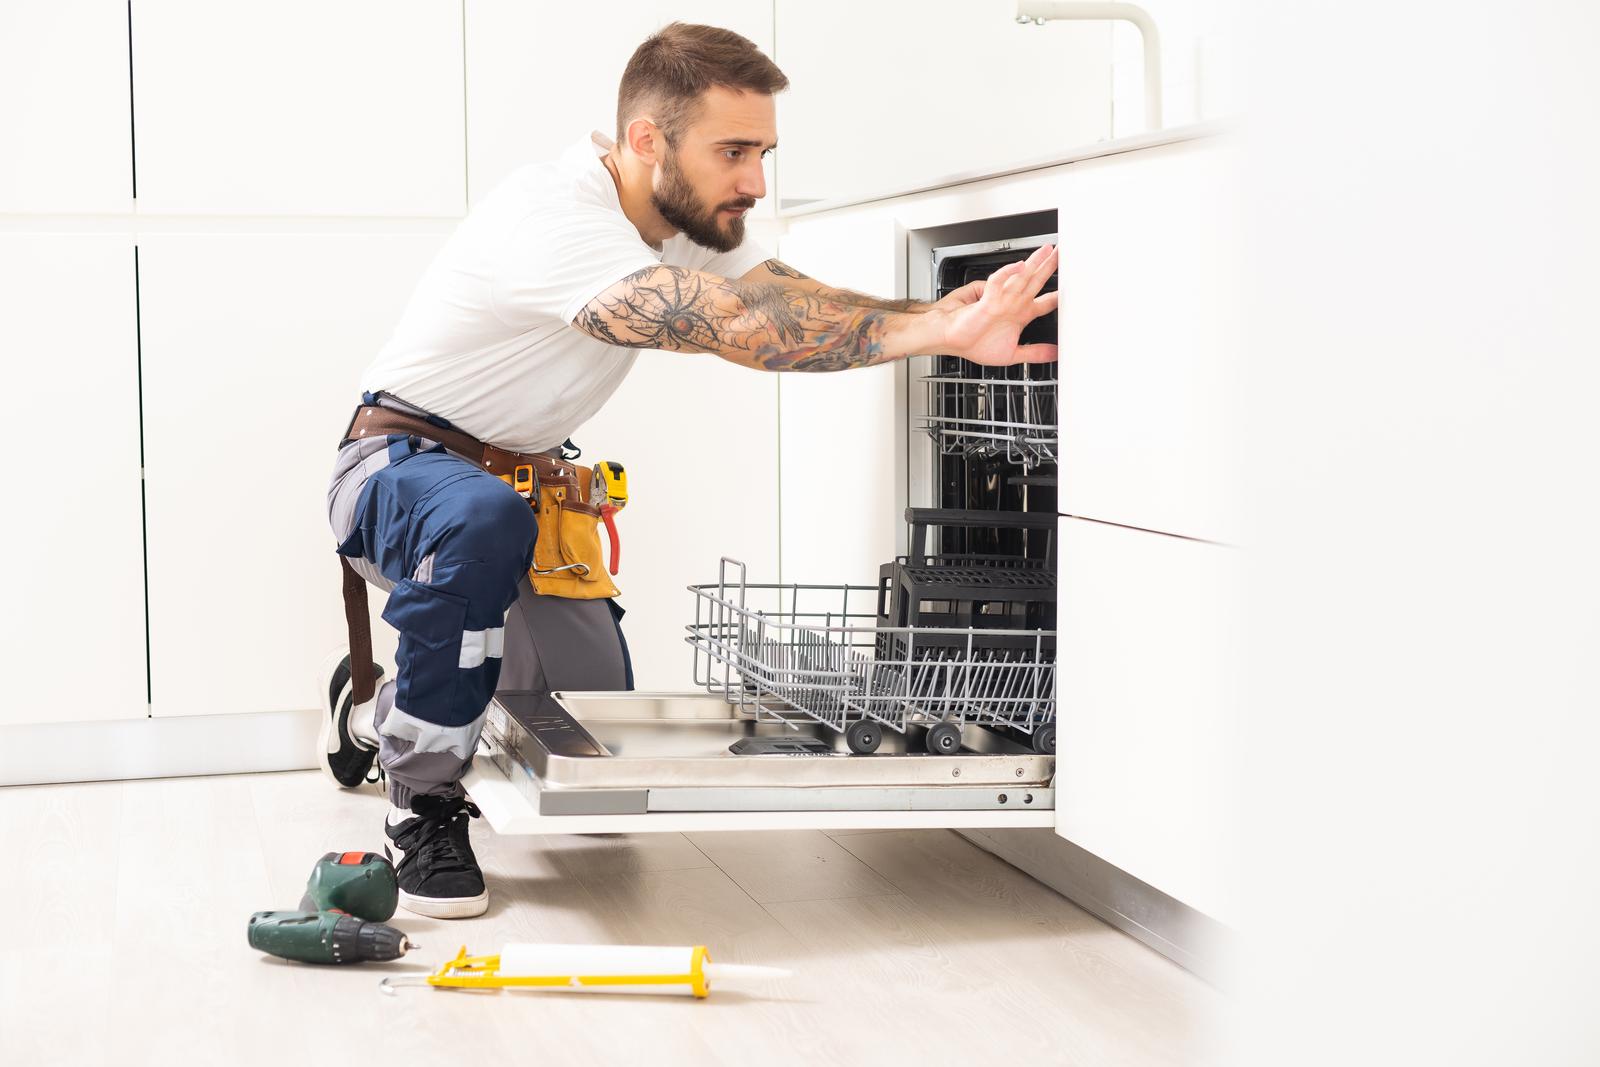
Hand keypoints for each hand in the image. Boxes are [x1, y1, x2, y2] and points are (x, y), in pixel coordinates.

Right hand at [932, 244, 1058, 365]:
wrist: (950, 339)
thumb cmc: (972, 343)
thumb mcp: (1012, 354)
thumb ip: (1035, 353)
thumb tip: (1056, 354)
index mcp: (1019, 315)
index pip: (1045, 302)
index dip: (1058, 296)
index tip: (1071, 290)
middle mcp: (1012, 304)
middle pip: (1036, 282)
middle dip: (1050, 268)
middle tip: (1062, 255)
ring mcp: (1001, 300)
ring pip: (1021, 277)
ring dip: (1034, 264)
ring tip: (1048, 251)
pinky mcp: (987, 299)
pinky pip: (998, 282)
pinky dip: (1007, 273)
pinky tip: (1019, 266)